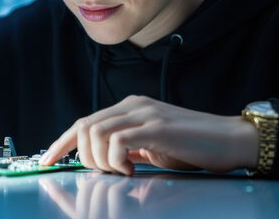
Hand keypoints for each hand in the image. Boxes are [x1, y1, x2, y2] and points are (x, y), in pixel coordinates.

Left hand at [39, 95, 258, 174]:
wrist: (232, 139)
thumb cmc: (195, 146)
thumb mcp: (153, 147)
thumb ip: (128, 148)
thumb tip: (104, 161)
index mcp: (130, 108)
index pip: (85, 122)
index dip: (62, 143)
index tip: (47, 161)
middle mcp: (133, 106)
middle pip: (85, 125)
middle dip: (83, 155)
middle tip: (104, 173)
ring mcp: (145, 114)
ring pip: (96, 132)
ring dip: (101, 159)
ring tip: (122, 171)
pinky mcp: (157, 126)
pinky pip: (119, 140)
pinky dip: (117, 159)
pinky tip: (133, 169)